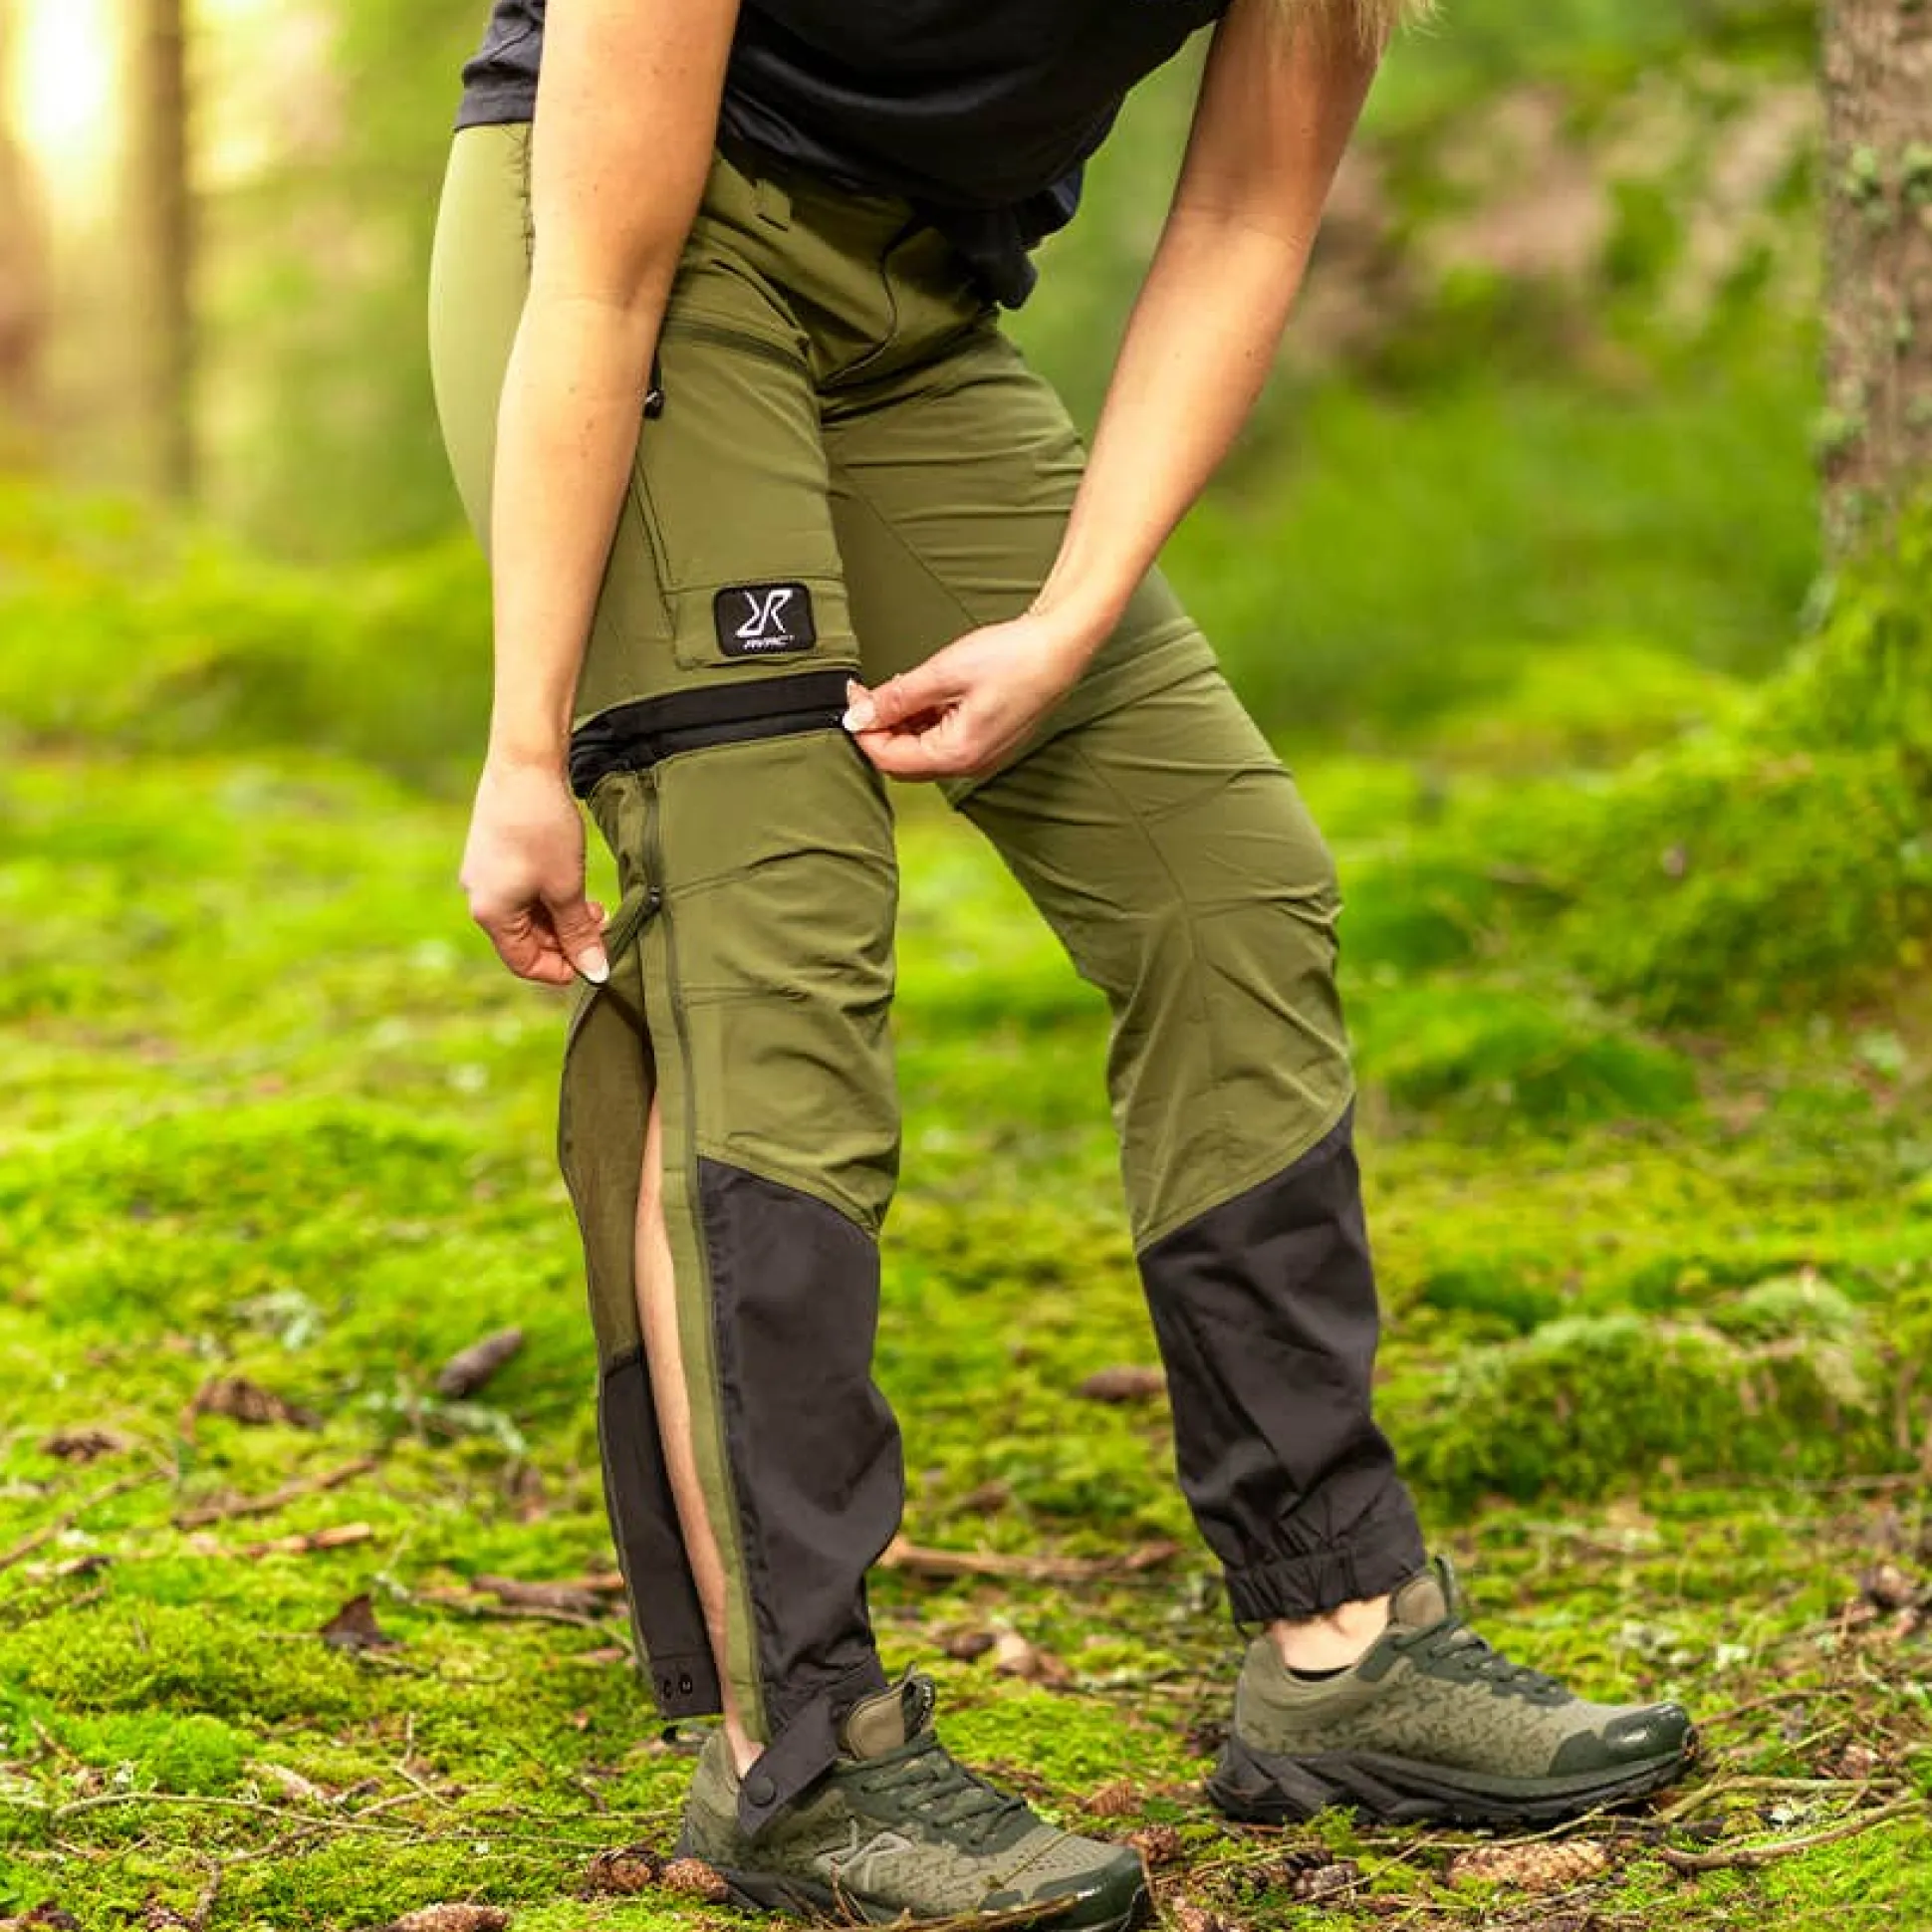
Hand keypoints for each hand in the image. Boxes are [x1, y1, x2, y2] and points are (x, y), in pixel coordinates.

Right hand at [460, 754, 609, 986]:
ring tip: (595, 907)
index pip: (524, 963)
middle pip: (526, 939)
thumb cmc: (543, 829)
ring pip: (527, 914)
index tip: (595, 962)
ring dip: (562, 918)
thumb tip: (595, 971)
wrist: (524, 766)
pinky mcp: (495, 855)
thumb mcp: (567, 887)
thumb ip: (579, 933)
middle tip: (602, 928)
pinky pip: (523, 890)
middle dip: (566, 940)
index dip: (561, 970)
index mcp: (491, 914)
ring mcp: (486, 875)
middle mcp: (480, 897)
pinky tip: (575, 886)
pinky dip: (550, 896)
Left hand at [840, 610, 1096, 780]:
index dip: (862, 729)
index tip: (852, 695)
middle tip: (867, 692)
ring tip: (900, 685)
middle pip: (902, 762)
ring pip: (921, 752)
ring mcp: (980, 755)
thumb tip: (857, 717)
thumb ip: (896, 699)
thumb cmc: (1014, 656)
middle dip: (879, 729)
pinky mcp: (986, 741)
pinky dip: (924, 721)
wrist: (1062, 644)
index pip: (887, 758)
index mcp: (956, 755)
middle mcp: (968, 765)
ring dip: (901, 724)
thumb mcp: (943, 673)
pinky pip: (942, 741)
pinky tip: (924, 692)